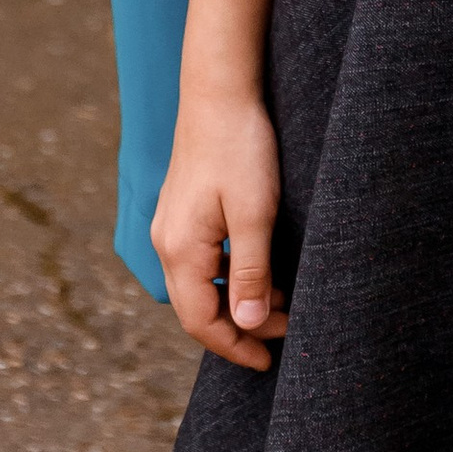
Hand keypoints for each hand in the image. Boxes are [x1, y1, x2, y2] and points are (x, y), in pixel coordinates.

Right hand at [153, 85, 290, 370]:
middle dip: (239, 327)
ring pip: (199, 285)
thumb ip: (249, 273)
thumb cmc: (240, 148)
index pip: (201, 322)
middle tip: (285, 330)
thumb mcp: (254, 214)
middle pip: (197, 308)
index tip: (268, 361)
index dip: (234, 347)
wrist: (219, 90)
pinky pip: (200, 261)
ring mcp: (171, 225)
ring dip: (236, 300)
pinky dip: (228, 275)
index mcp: (180, 250)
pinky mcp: (182, 209)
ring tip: (281, 300)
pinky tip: (259, 267)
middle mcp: (167, 242)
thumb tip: (246, 326)